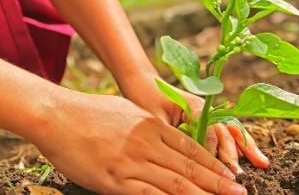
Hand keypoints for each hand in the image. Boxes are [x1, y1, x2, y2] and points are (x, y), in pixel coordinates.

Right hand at [32, 90, 246, 194]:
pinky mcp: (114, 180)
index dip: (214, 164)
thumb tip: (164, 139)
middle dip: (218, 182)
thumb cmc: (89, 112)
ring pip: (176, 184)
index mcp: (151, 126)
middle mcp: (147, 143)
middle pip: (190, 167)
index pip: (192, 148)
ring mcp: (132, 162)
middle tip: (240, 193)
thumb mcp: (126, 111)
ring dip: (203, 194)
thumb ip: (148, 127)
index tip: (231, 175)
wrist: (57, 115)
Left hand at [118, 71, 269, 175]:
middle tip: (239, 175)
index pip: (210, 131)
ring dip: (246, 147)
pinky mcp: (205, 118)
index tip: (220, 170)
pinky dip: (239, 143)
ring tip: (262, 163)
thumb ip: (172, 134)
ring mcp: (208, 112)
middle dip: (235, 153)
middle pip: (225, 131)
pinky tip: (248, 155)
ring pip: (231, 130)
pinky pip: (226, 131)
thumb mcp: (154, 118)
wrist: (142, 82)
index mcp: (194, 105)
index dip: (215, 152)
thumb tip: (184, 157)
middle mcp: (205, 108)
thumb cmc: (145, 98)